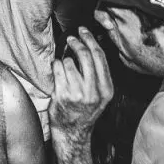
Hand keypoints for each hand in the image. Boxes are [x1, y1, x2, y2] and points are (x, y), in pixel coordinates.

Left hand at [49, 26, 113, 142]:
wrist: (72, 132)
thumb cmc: (84, 110)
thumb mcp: (100, 95)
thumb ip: (98, 74)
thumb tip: (91, 45)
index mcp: (106, 89)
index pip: (100, 57)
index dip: (91, 40)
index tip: (84, 32)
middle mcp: (94, 92)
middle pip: (86, 55)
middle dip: (77, 42)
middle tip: (72, 38)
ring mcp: (78, 94)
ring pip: (69, 62)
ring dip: (65, 60)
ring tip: (65, 69)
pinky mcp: (63, 95)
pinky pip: (58, 69)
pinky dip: (56, 66)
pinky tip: (58, 73)